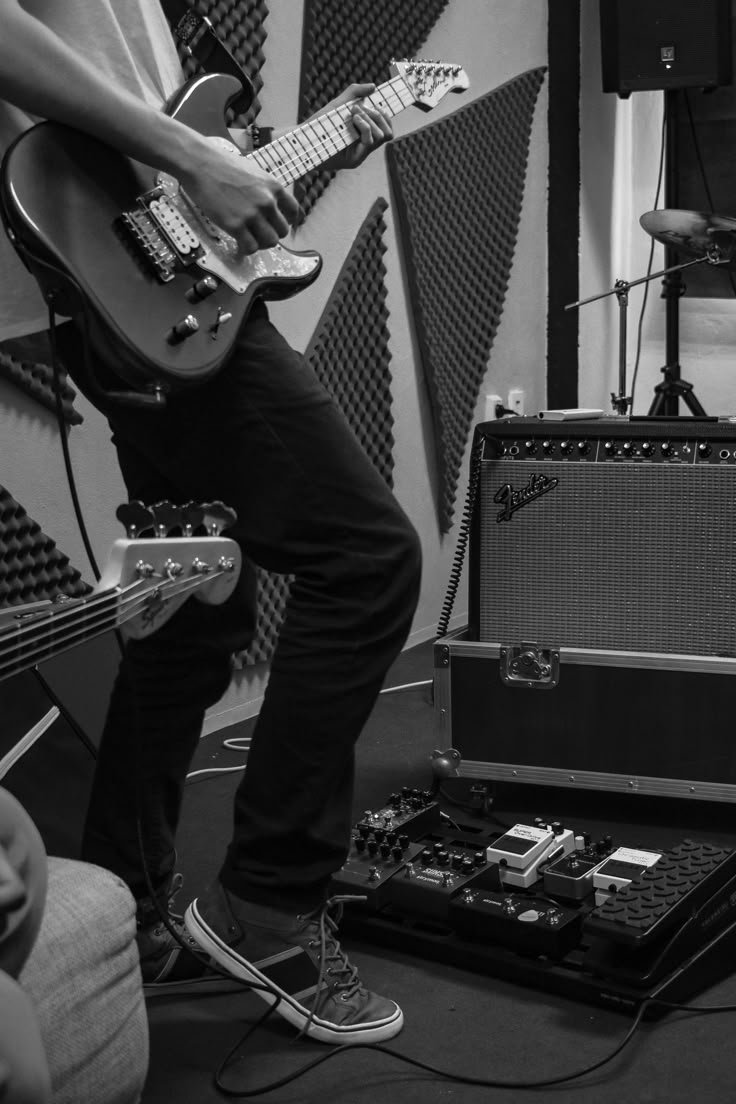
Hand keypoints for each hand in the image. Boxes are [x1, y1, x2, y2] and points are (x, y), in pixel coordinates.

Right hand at [178, 139, 300, 254]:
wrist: (199, 162)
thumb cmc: (221, 164)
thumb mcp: (253, 172)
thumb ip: (264, 190)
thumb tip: (267, 206)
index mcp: (273, 187)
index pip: (293, 211)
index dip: (287, 222)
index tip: (277, 225)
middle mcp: (267, 202)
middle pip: (282, 231)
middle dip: (272, 234)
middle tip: (259, 234)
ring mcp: (252, 215)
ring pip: (269, 242)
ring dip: (260, 244)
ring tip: (249, 240)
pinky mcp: (236, 225)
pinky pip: (250, 247)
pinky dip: (246, 250)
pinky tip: (239, 245)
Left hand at [318, 83, 392, 171]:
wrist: (304, 138)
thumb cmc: (321, 123)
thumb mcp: (339, 104)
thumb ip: (355, 93)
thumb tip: (373, 86)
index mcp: (364, 137)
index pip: (387, 130)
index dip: (386, 116)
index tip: (377, 104)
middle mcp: (364, 148)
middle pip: (389, 133)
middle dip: (378, 116)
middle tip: (360, 108)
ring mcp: (360, 155)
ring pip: (381, 137)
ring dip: (370, 119)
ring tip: (354, 112)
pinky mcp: (353, 161)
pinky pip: (369, 141)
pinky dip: (364, 126)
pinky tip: (354, 118)